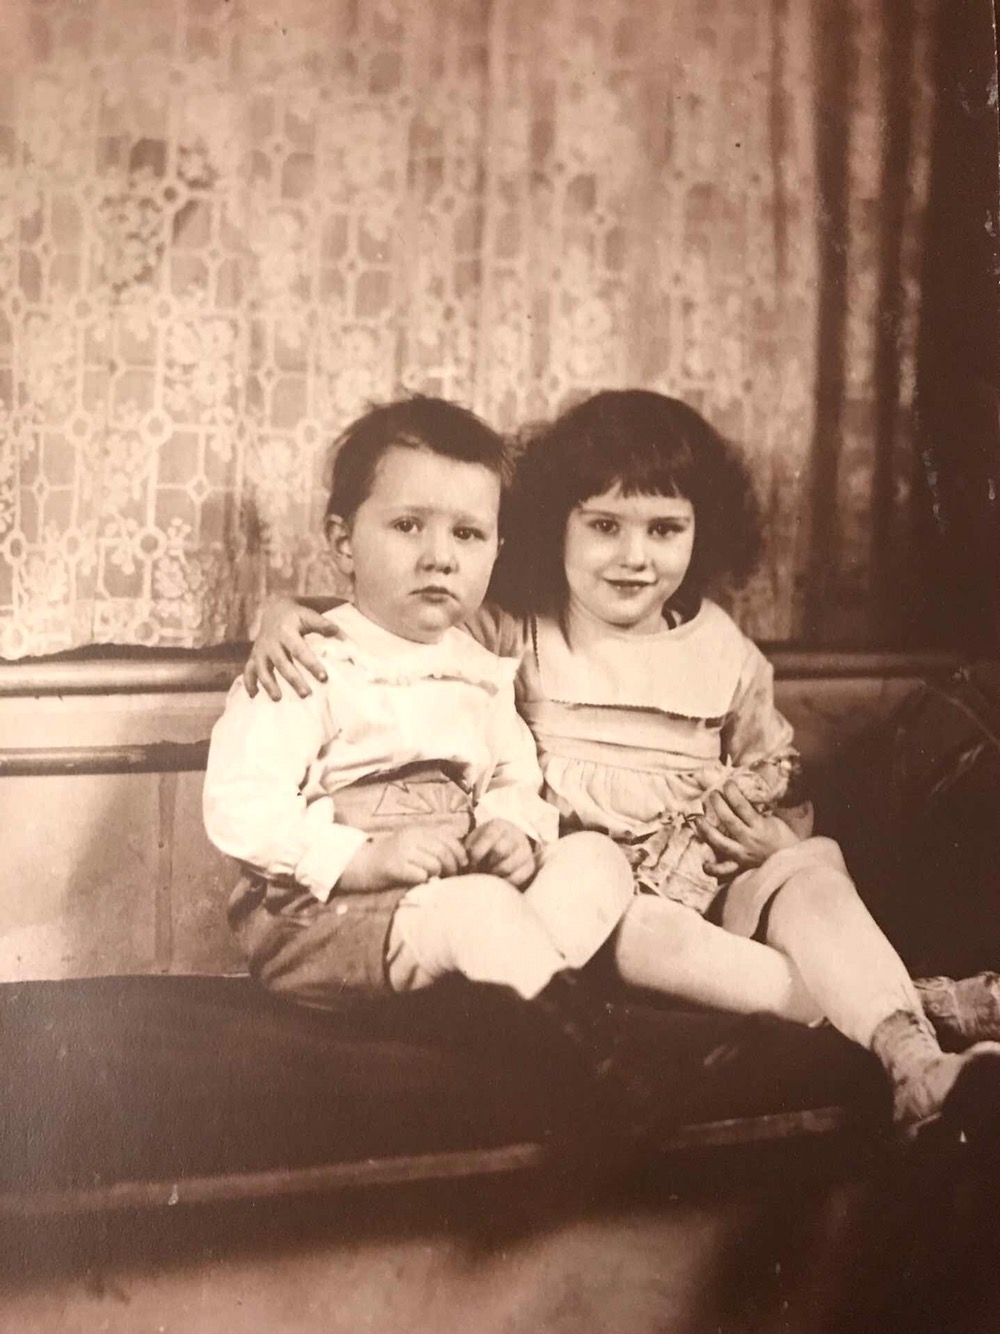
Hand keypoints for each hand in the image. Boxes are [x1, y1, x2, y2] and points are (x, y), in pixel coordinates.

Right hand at [245, 598, 336, 700]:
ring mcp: (261, 650)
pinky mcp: (254, 656)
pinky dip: (249, 683)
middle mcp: (272, 642)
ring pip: (262, 669)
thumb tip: (341, 635)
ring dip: (269, 685)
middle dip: (293, 679)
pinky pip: (248, 671)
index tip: (324, 677)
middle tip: (306, 694)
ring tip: (278, 699)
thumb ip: (323, 625)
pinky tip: (253, 696)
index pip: (300, 650)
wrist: (274, 609)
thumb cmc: (297, 616)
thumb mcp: (309, 615)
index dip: (311, 664)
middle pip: (282, 663)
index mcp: (286, 631)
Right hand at [338, 826, 469, 891]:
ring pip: (434, 864)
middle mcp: (410, 838)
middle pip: (444, 852)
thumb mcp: (411, 844)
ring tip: (434, 878)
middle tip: (452, 875)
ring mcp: (402, 852)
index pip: (448, 838)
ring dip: (438, 875)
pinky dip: (424, 880)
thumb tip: (460, 856)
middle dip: (453, 866)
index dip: (460, 852)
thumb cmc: (390, 857)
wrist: (360, 864)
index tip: (464, 863)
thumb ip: (431, 845)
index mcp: (417, 831)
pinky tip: (419, 881)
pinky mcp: (394, 867)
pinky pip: (420, 875)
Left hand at [464, 819, 536, 887]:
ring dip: (494, 875)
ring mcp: (525, 850)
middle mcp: (515, 835)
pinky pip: (518, 878)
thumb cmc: (485, 844)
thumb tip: (463, 862)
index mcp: (498, 826)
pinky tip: (499, 881)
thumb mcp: (476, 838)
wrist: (508, 842)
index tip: (470, 863)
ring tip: (488, 875)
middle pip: (500, 850)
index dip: (476, 853)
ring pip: (508, 867)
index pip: (488, 837)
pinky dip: (505, 882)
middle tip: (480, 871)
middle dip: (486, 864)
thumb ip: (469, 847)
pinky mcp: (530, 865)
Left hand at [694, 781, 800, 878]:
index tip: (728, 783)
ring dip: (707, 830)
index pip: (742, 806)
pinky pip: (724, 870)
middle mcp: (749, 840)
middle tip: (712, 794)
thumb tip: (783, 775)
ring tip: (698, 819)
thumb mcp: (784, 818)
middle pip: (729, 820)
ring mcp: (743, 855)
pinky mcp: (740, 867)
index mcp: (761, 827)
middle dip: (718, 805)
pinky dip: (713, 868)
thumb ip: (778, 802)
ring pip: (720, 842)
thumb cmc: (789, 840)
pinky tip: (703, 863)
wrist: (795, 865)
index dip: (733, 793)